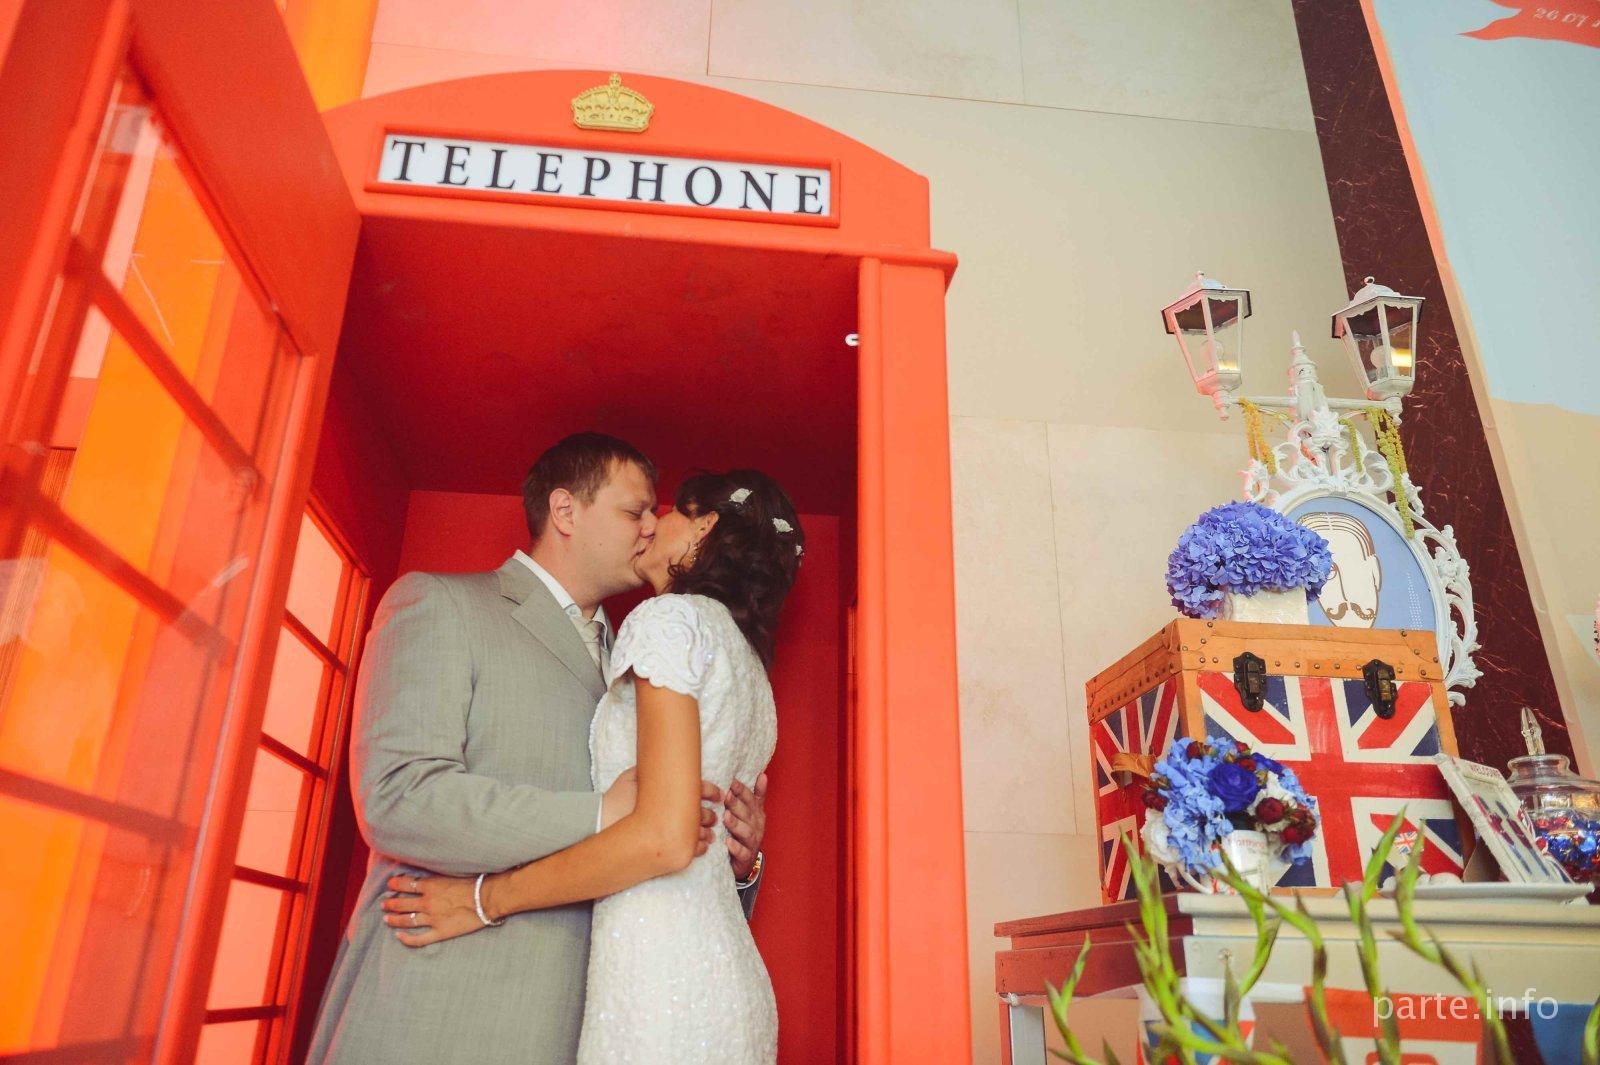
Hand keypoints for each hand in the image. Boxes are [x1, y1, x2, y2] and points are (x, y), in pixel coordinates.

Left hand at [382, 873, 487, 946]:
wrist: (488, 898)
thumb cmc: (475, 883)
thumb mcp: (452, 874)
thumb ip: (437, 878)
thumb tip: (426, 878)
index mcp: (431, 886)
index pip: (407, 884)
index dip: (396, 884)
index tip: (390, 885)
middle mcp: (428, 902)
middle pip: (403, 903)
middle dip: (391, 903)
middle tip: (385, 904)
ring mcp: (432, 918)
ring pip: (407, 920)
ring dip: (394, 919)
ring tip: (386, 919)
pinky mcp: (440, 932)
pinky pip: (419, 938)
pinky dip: (406, 939)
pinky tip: (398, 937)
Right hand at [604, 765, 719, 853]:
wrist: (601, 821)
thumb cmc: (617, 797)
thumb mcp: (632, 775)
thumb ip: (652, 769)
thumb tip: (667, 762)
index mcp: (670, 793)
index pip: (699, 790)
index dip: (712, 792)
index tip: (717, 795)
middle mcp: (672, 813)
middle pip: (701, 814)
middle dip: (710, 816)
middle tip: (714, 816)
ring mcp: (668, 832)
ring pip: (697, 834)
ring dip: (706, 834)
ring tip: (709, 834)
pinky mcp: (663, 848)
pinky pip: (688, 851)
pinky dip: (697, 849)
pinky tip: (701, 847)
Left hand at [724, 772, 767, 880]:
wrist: (746, 862)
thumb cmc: (745, 832)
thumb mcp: (753, 813)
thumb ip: (757, 795)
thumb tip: (762, 774)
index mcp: (756, 814)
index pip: (750, 799)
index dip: (742, 790)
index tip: (732, 780)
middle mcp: (756, 826)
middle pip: (747, 814)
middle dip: (737, 804)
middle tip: (726, 795)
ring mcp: (752, 842)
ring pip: (746, 832)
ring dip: (736, 824)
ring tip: (726, 816)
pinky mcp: (745, 858)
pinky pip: (742, 852)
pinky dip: (736, 848)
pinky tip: (728, 842)